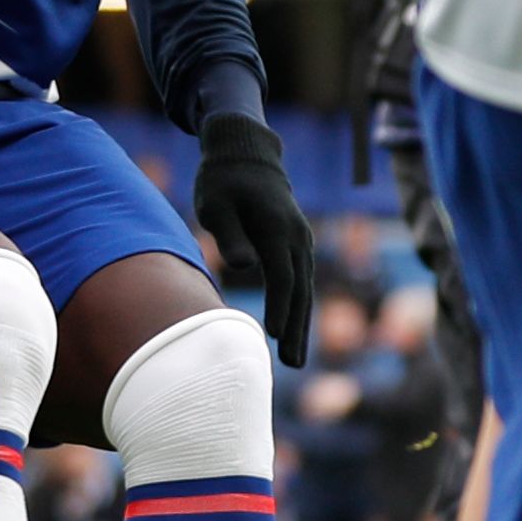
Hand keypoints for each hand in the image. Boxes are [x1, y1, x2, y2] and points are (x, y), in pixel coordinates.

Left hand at [195, 110, 319, 365]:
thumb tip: (242, 266)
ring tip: (295, 359)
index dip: (279, 307)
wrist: (246, 155)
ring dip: (301, 323)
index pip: (282, 276)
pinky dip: (299, 307)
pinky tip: (293, 330)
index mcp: (277, 228)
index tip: (273, 337)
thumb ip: (230, 235)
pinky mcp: (298, 243)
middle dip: (296, 328)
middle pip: (300, 288)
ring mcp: (302, 239)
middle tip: (292, 364)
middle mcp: (297, 235)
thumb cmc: (222, 182)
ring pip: (305, 288)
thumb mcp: (216, 204)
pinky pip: (302, 281)